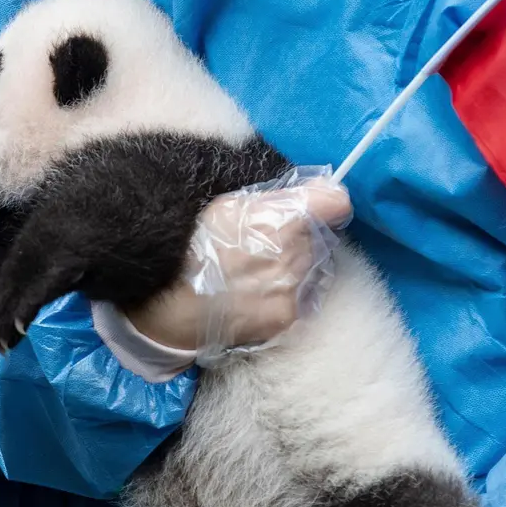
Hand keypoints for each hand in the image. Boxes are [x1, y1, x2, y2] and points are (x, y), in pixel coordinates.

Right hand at [127, 169, 351, 358]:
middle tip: (264, 243)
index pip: (334, 203)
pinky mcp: (289, 316)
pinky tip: (258, 293)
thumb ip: (274, 197)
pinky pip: (303, 297)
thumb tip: (317, 191)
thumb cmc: (193, 246)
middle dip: (300, 237)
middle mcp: (298, 252)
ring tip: (257, 271)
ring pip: (314, 268)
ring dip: (295, 265)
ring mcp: (296, 287)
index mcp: (284, 218)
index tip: (310, 207)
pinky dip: (287, 293)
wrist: (171, 303)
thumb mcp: (227, 205)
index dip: (322, 202)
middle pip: (320, 238)